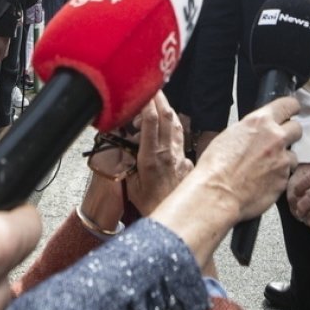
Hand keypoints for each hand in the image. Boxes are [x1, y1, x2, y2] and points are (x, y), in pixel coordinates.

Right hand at [125, 92, 192, 215]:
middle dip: (160, 98)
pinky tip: (171, 126)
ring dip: (168, 109)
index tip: (143, 90)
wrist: (177, 224)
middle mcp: (168, 154)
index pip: (150, 122)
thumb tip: (122, 151)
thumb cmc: (152, 208)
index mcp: (151, 158)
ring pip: (176, 125)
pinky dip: (174, 128)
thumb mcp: (131, 187)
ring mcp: (180, 156)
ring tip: (162, 99)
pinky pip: (181, 140)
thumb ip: (127, 166)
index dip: (147, 103)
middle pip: (166, 117)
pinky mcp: (187, 162)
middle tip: (153, 85)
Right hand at [148, 96, 300, 268]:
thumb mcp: (229, 135)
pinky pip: (286, 175)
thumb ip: (251, 130)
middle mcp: (275, 138)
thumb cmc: (215, 167)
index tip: (292, 111)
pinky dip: (278, 177)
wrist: (217, 194)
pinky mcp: (284, 180)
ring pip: (293, 155)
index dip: (291, 108)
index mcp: (260, 122)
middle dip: (289, 135)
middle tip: (277, 143)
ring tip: (264, 168)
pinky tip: (262, 181)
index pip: (288, 105)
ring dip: (283, 159)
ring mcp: (282, 160)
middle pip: (297, 129)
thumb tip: (256, 133)